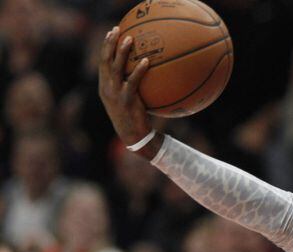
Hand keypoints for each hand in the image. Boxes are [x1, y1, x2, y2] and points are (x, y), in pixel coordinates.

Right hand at [97, 26, 152, 147]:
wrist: (134, 137)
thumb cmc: (133, 118)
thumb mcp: (127, 100)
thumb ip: (129, 86)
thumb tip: (142, 71)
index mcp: (104, 87)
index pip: (102, 62)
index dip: (106, 46)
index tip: (112, 32)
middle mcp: (106, 88)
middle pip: (105, 60)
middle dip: (109, 43)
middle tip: (117, 29)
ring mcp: (115, 94)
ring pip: (116, 68)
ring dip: (122, 52)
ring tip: (130, 38)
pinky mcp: (127, 100)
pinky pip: (133, 82)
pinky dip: (139, 70)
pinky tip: (146, 61)